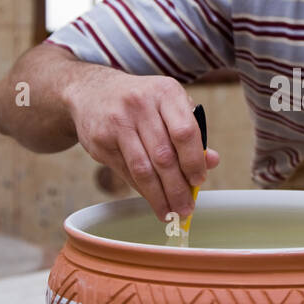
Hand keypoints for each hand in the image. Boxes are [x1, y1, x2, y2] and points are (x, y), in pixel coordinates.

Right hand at [64, 67, 219, 221]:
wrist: (92, 91)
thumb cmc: (142, 102)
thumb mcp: (169, 105)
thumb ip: (191, 132)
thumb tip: (212, 162)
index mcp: (165, 92)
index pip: (185, 132)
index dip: (194, 161)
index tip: (199, 181)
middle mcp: (141, 104)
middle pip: (164, 156)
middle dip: (177, 188)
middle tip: (186, 209)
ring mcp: (118, 122)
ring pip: (143, 169)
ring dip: (159, 196)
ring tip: (170, 212)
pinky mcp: (100, 140)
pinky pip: (126, 172)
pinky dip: (141, 190)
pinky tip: (152, 199)